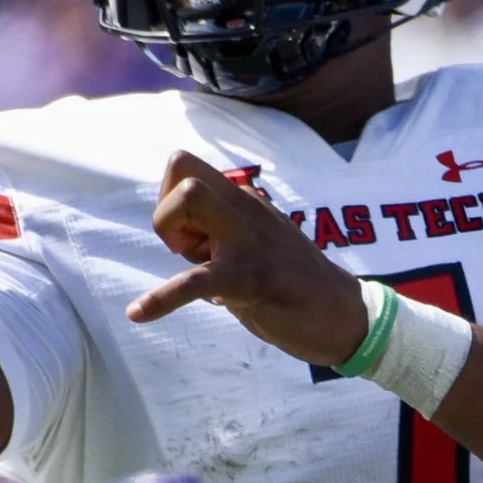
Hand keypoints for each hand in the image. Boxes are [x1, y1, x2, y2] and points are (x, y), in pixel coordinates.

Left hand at [126, 150, 371, 368]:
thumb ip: (223, 232)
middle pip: (182, 167)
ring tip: (193, 267)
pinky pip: (194, 281)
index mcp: (245, 202)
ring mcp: (249, 241)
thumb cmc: (294, 283)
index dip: (171, 200)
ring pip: (188, 199)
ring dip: (172, 234)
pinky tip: (138, 314)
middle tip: (187, 251)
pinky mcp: (250, 279)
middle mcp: (247, 210)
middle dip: (166, 210)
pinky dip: (160, 299)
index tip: (188, 240)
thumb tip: (185, 238)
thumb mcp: (255, 243)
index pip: (185, 166)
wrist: (345, 316)